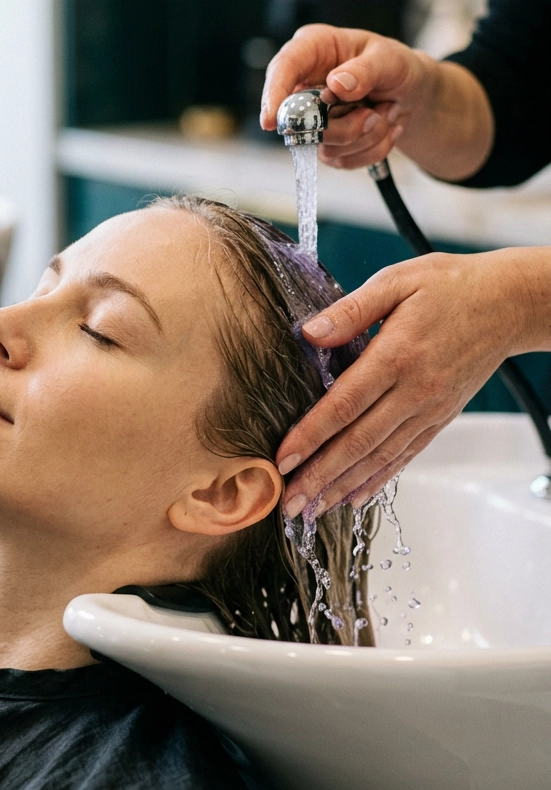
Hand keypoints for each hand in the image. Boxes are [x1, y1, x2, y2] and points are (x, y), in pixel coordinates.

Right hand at [260, 23, 430, 170]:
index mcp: (313, 49)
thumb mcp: (390, 60)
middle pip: (303, 120)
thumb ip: (367, 70)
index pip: (283, 68)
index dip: (274, 95)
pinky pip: (342, 160)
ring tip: (384, 112)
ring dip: (365, 136)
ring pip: (326, 146)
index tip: (271, 122)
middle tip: (375, 114)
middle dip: (345, 126)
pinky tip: (382, 127)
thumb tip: (336, 84)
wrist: (410, 94)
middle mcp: (305, 85)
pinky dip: (371, 149)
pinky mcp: (325, 143)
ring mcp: (312, 118)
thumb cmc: (395, 66)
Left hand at [277, 248, 550, 517]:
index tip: (282, 459)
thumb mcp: (397, 281)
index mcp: (398, 355)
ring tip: (313, 508)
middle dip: (319, 476)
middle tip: (289, 503)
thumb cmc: (451, 286)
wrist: (507, 304)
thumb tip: (310, 333)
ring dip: (343, 486)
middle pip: (359, 442)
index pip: (344, 405)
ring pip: (380, 457)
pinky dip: (378, 479)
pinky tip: (354, 496)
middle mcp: (415, 391)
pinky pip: (405, 455)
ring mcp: (430, 409)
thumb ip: (351, 310)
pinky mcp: (440, 418)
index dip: (310, 436)